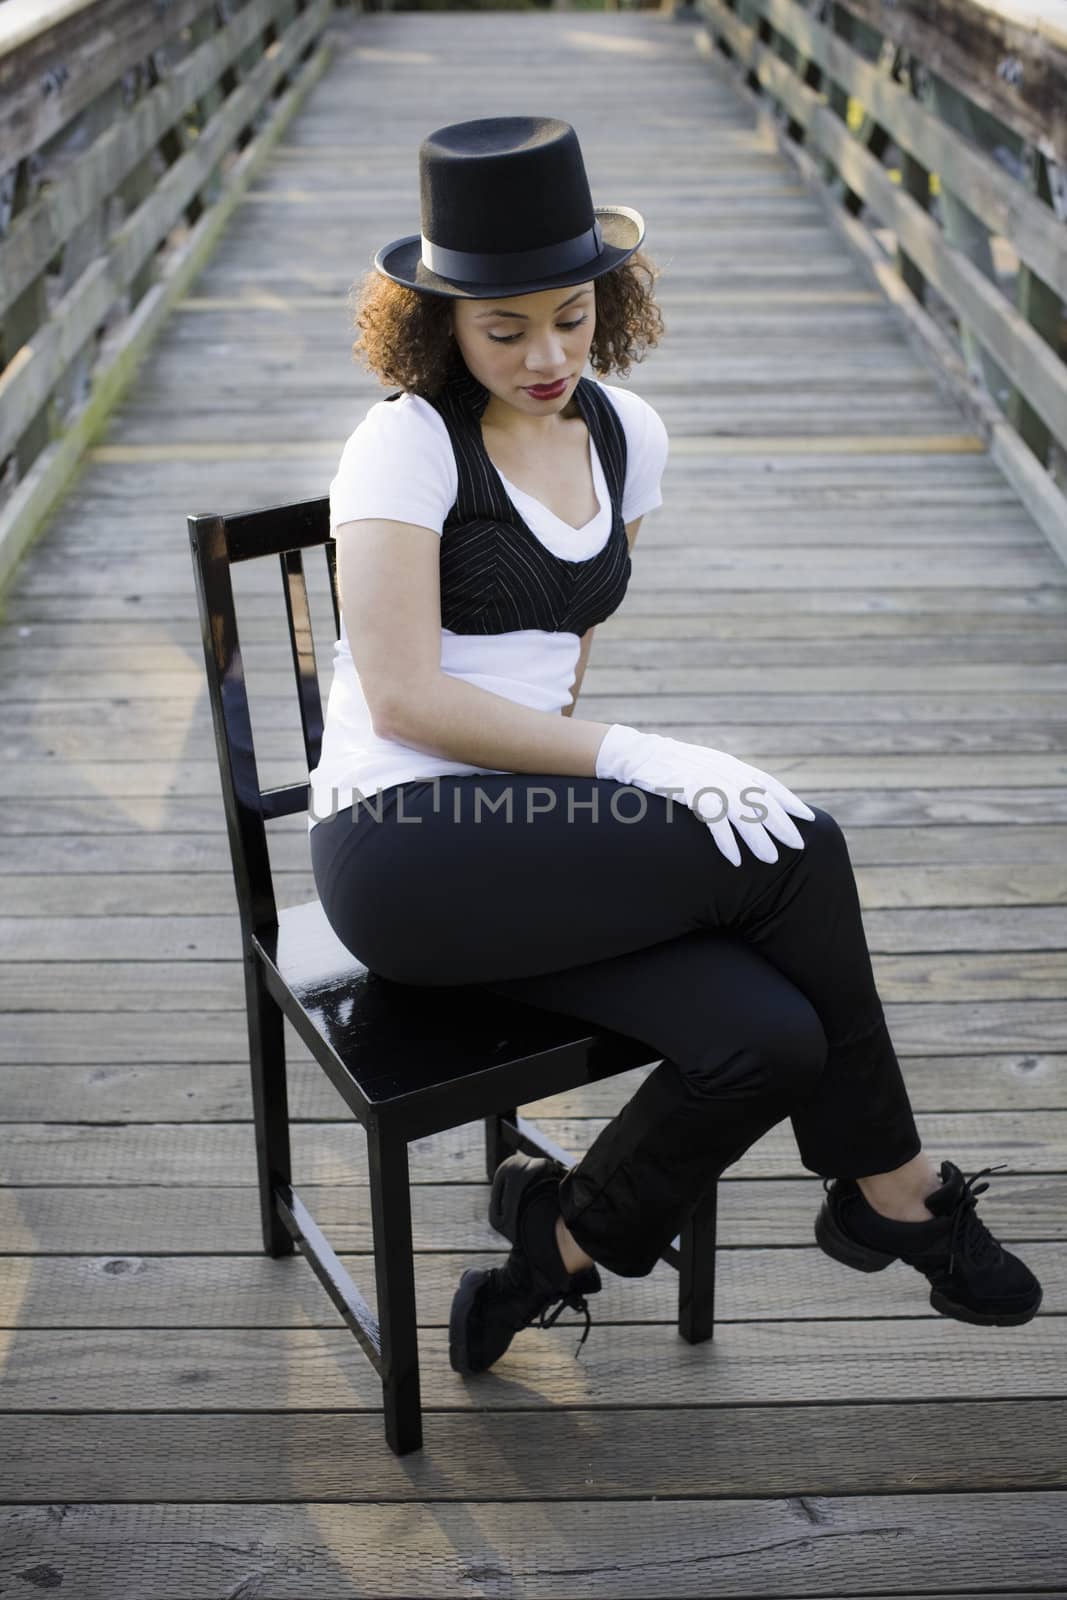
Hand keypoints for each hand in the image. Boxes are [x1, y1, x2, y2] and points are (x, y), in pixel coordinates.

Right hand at [595, 723, 814, 867]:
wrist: (636, 755)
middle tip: (798, 846)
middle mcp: (723, 770)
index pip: (767, 783)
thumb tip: (746, 801)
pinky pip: (713, 820)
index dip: (788, 801)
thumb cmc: (668, 766)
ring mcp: (706, 779)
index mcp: (729, 765)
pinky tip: (734, 859)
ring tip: (770, 859)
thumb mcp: (702, 768)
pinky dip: (725, 841)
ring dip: (758, 837)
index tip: (807, 818)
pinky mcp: (689, 791)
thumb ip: (724, 781)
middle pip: (760, 800)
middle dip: (781, 824)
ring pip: (741, 812)